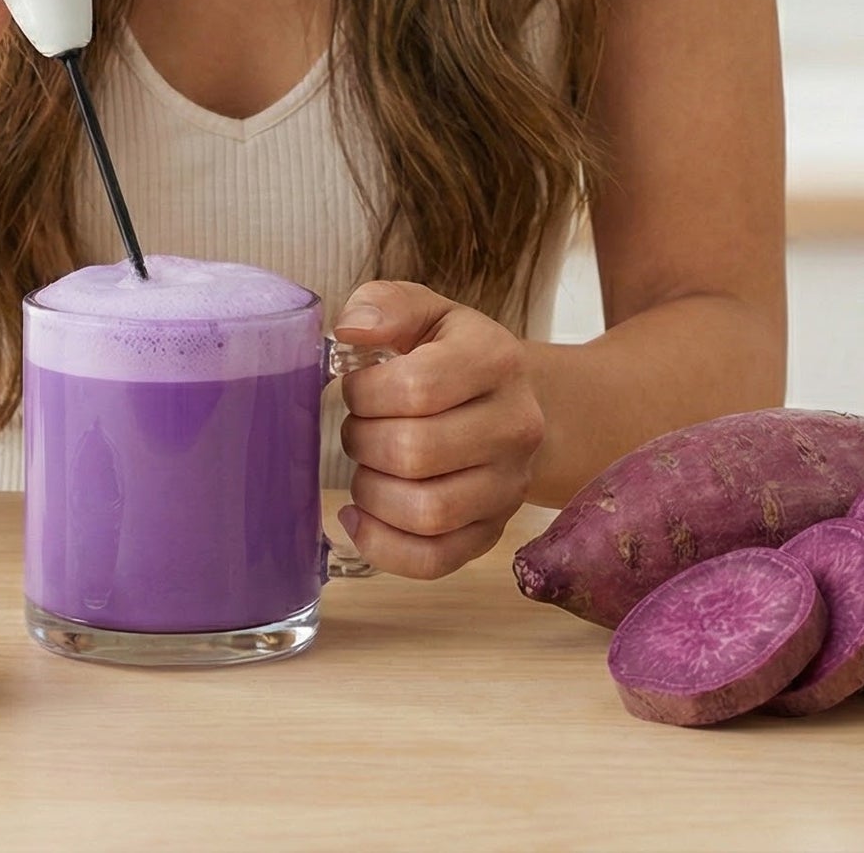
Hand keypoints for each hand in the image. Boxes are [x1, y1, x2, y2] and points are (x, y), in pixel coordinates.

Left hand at [332, 280, 545, 579]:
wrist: (515, 401)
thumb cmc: (454, 353)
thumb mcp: (426, 310)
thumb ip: (384, 304)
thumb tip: (348, 329)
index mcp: (496, 360)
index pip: (417, 387)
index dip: (366, 392)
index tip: (356, 387)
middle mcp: (515, 427)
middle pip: (417, 453)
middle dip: (363, 441)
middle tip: (356, 428)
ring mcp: (509, 487)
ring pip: (427, 512)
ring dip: (372, 493)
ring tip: (365, 467)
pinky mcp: (491, 532)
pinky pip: (434, 560)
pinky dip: (383, 546)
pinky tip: (359, 517)